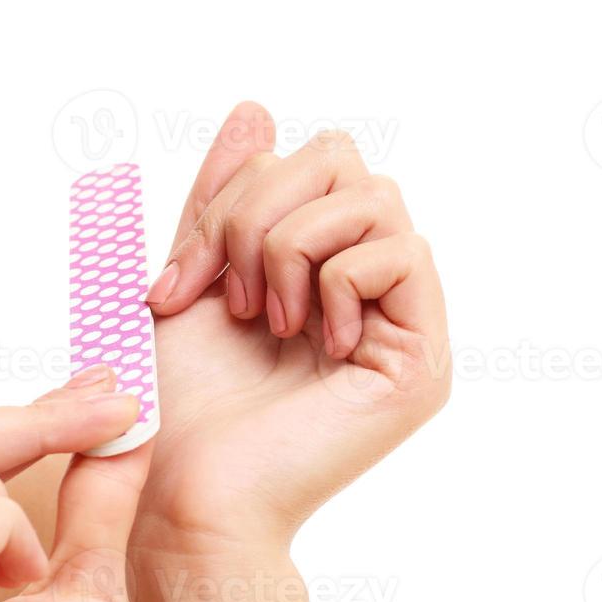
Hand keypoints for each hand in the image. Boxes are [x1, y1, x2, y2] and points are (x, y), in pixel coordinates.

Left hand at [139, 102, 449, 554]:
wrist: (192, 492)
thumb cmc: (185, 405)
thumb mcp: (193, 276)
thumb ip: (224, 197)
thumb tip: (255, 109)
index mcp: (320, 266)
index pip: (307, 163)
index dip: (235, 199)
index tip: (179, 285)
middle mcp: (370, 288)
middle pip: (345, 162)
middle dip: (262, 214)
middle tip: (230, 298)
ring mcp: (403, 322)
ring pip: (375, 199)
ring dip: (293, 249)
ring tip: (267, 321)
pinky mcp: (422, 359)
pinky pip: (403, 253)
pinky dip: (337, 283)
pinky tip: (313, 344)